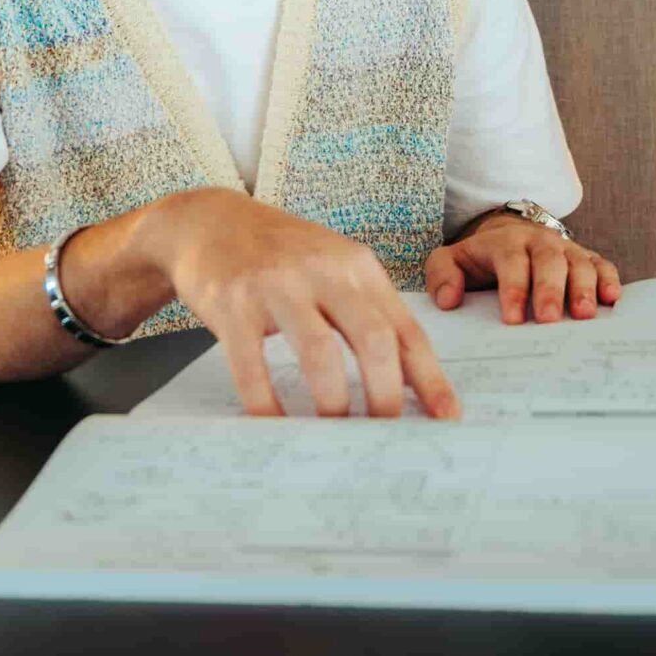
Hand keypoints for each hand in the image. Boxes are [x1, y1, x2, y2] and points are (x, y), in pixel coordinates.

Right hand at [129, 189, 458, 419]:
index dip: (429, 378)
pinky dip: (266, 403)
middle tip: (386, 435)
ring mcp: (276, 284)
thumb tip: (405, 384)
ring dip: (334, 402)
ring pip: (319, 352)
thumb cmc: (280, 255)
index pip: (405, 328)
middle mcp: (322, 270)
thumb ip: (367, 313)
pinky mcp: (232, 303)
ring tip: (336, 433)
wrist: (208, 220)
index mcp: (357, 266)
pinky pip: (253, 365)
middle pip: (373, 338)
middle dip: (386, 395)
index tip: (447, 418)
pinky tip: (273, 425)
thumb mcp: (333, 268)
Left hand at [424, 212, 620, 323]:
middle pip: (549, 260)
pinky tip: (612, 300)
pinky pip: (602, 265)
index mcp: (505, 242)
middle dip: (550, 290)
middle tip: (549, 320)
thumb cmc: (480, 260)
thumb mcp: (450, 260)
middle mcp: (539, 241)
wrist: (508, 237)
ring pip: (579, 262)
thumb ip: (442, 275)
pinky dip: (608, 280)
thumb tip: (449, 300)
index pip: (511, 262)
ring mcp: (566, 249)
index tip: (513, 320)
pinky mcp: (586, 258)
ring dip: (583, 288)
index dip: (514, 289)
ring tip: (584, 316)